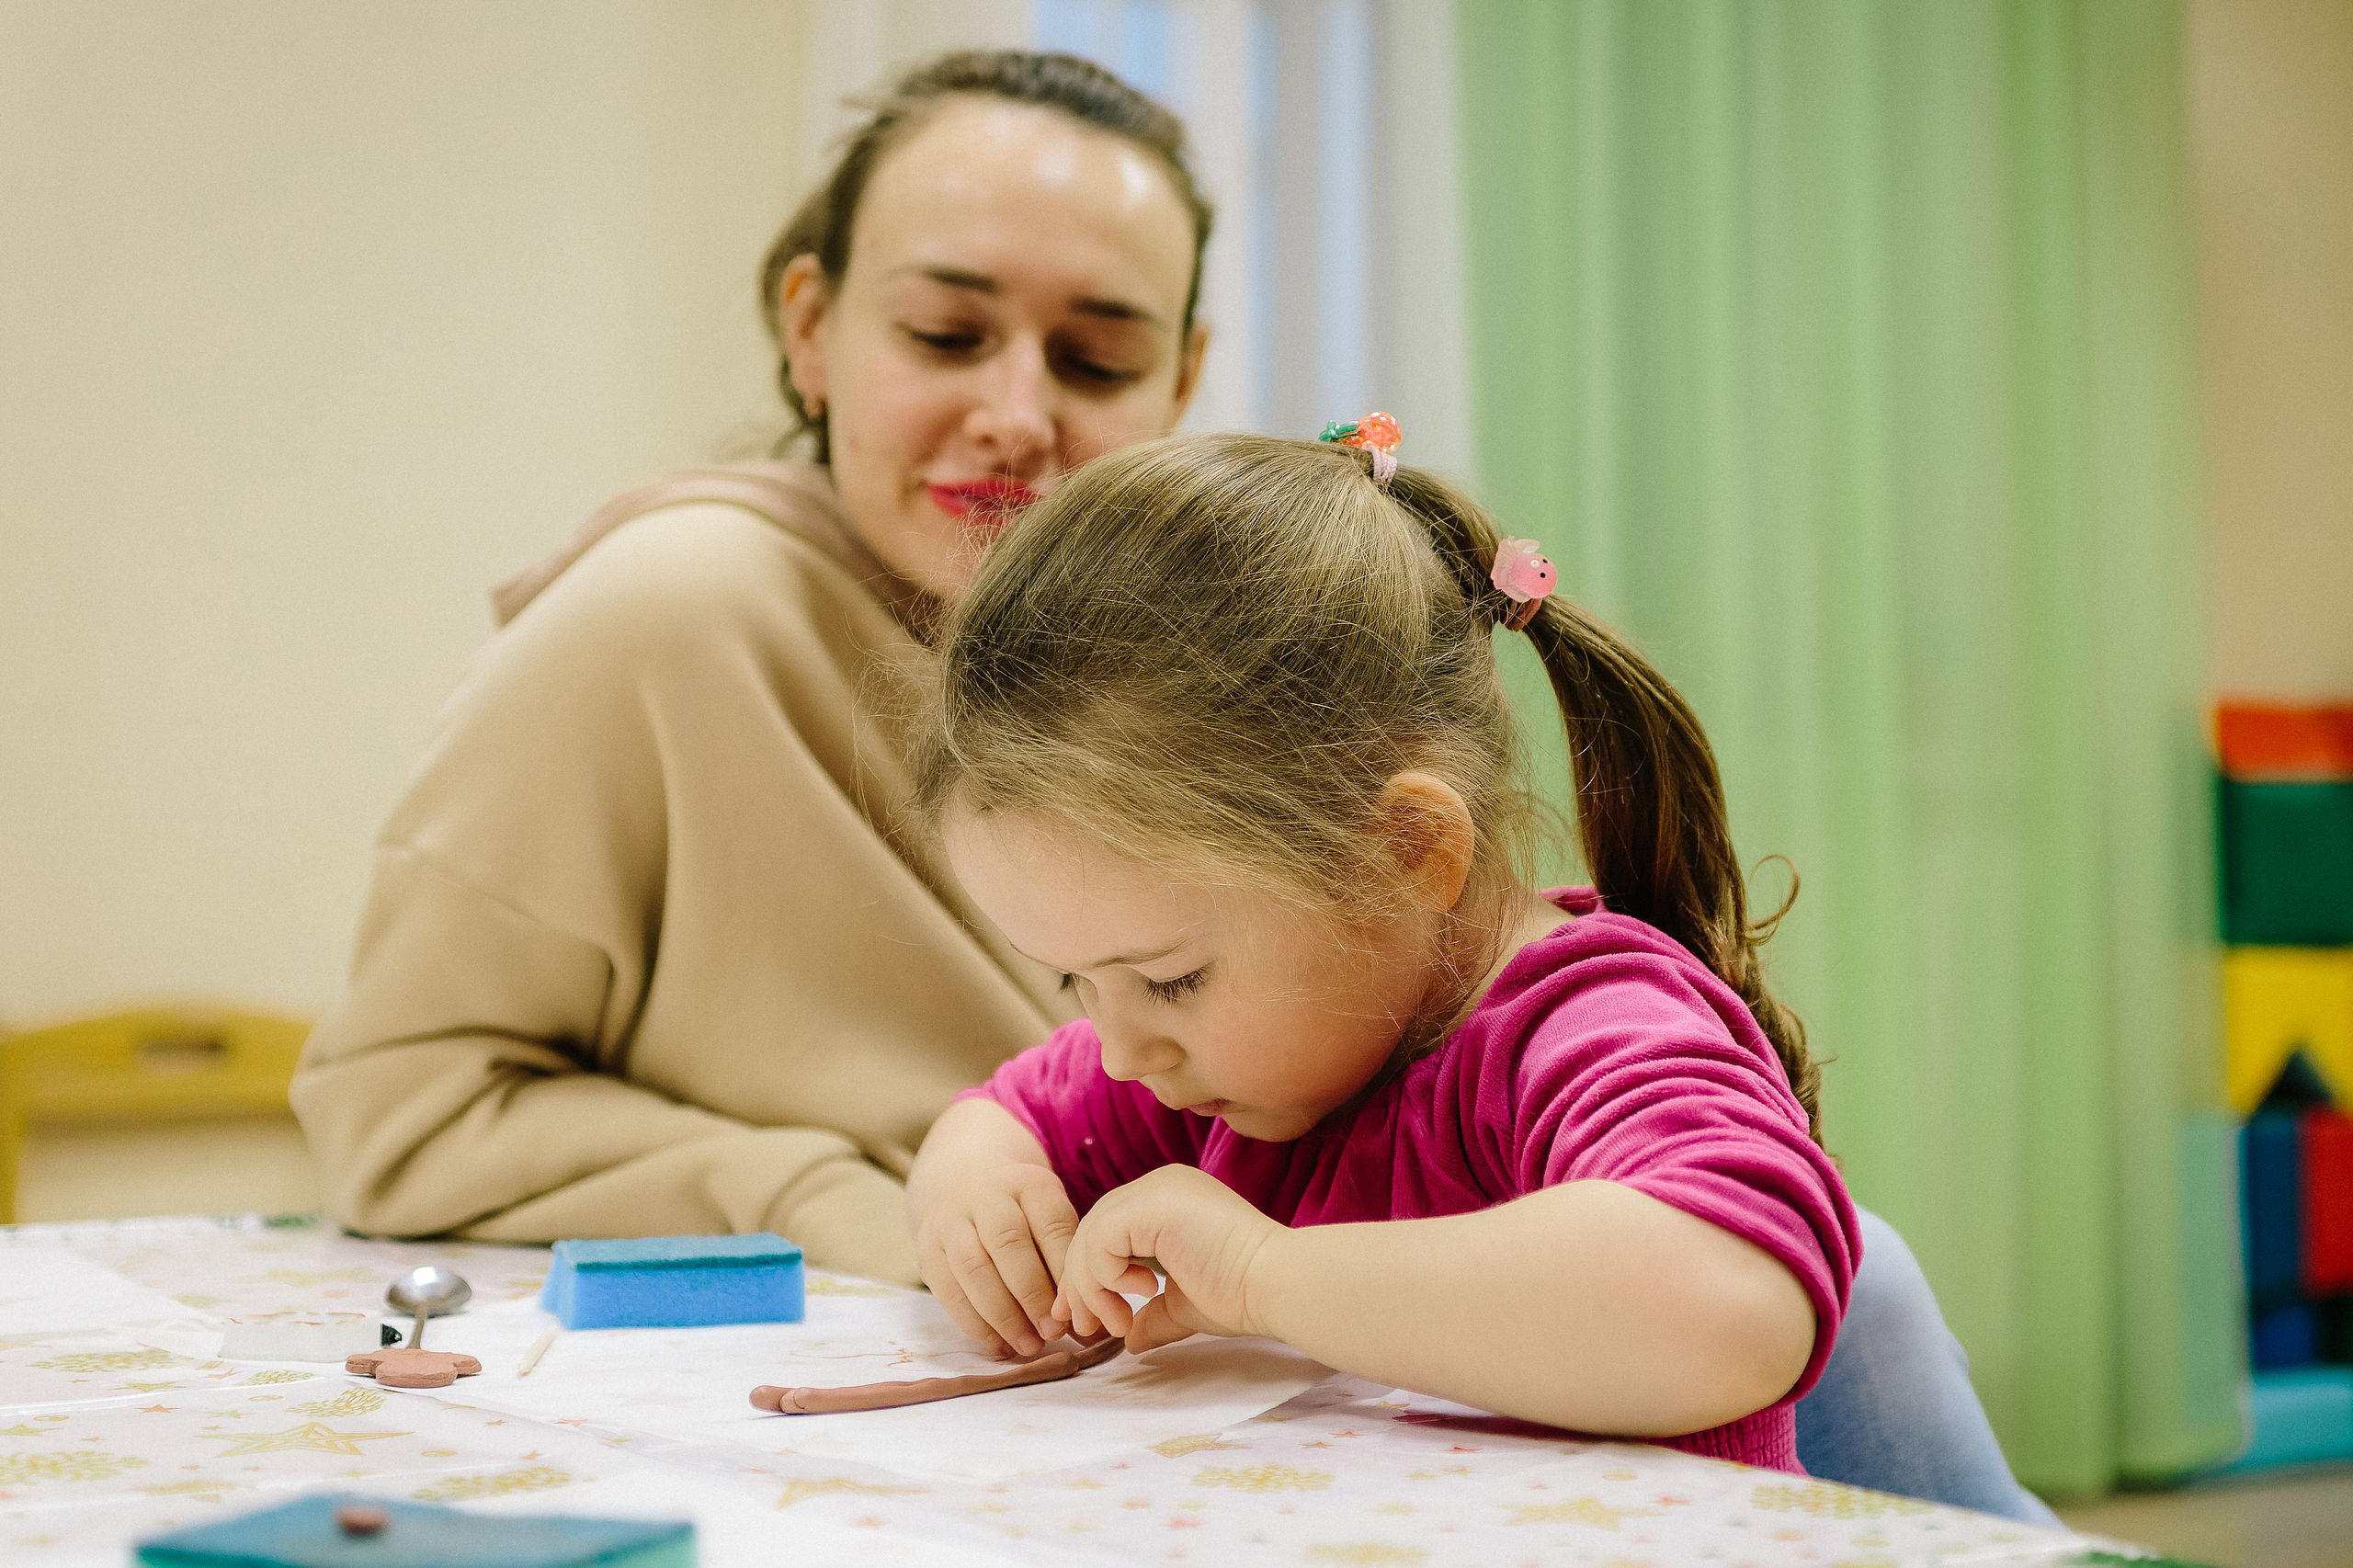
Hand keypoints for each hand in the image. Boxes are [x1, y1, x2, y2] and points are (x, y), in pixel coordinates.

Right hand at [906, 1100, 1081, 1358]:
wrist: (959, 1181)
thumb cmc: (1022, 1211)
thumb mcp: (1049, 1215)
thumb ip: (1068, 1261)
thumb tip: (1094, 1324)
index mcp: (1029, 1183)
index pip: (1051, 1224)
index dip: (1064, 1270)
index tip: (1077, 1309)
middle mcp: (987, 1195)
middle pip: (1008, 1243)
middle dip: (1033, 1294)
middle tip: (1053, 1333)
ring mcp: (951, 1221)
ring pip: (974, 1268)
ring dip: (1003, 1315)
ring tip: (1029, 1345)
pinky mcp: (928, 1250)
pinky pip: (949, 1292)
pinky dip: (976, 1325)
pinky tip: (1001, 1346)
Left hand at [1054, 1165, 1283, 1353]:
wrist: (1276, 1284)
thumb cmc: (1242, 1293)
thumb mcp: (1183, 1304)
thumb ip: (1153, 1313)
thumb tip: (1130, 1339)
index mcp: (1167, 1201)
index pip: (1107, 1231)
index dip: (1089, 1275)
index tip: (1088, 1320)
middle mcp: (1159, 1184)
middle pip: (1091, 1229)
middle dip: (1080, 1283)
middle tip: (1084, 1327)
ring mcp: (1156, 1189)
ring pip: (1090, 1234)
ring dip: (1091, 1287)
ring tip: (1117, 1323)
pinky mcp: (1152, 1204)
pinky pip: (1100, 1239)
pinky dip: (1105, 1275)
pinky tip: (1139, 1296)